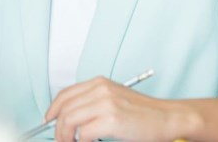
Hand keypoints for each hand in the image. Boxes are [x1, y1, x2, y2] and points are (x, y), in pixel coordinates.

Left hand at [45, 76, 192, 141]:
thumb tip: (66, 119)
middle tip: (60, 141)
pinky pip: (84, 133)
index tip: (48, 123)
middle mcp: (100, 89)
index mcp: (99, 83)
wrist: (169, 118)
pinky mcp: (112, 119)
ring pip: (70, 120)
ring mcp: (106, 103)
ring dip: (65, 137)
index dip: (53, 110)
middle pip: (64, 109)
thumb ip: (91, 104)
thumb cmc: (143, 114)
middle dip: (57, 128)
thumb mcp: (113, 99)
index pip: (64, 94)